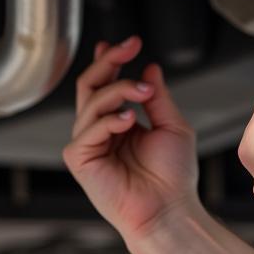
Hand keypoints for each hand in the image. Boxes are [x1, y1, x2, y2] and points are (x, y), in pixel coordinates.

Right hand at [63, 36, 200, 250]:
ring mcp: (87, 144)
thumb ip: (158, 96)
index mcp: (118, 123)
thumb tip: (150, 68)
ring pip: (91, 100)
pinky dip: (108, 119)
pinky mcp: (80, 159)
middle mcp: (100, 131)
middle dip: (109, 61)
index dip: (111, 60)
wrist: (170, 210)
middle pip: (91, 84)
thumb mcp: (171, 125)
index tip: (130, 43)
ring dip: (119, 89)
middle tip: (129, 47)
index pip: (106, 84)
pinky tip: (128, 119)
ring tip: (144, 91)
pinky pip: (88, 128)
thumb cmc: (173, 178)